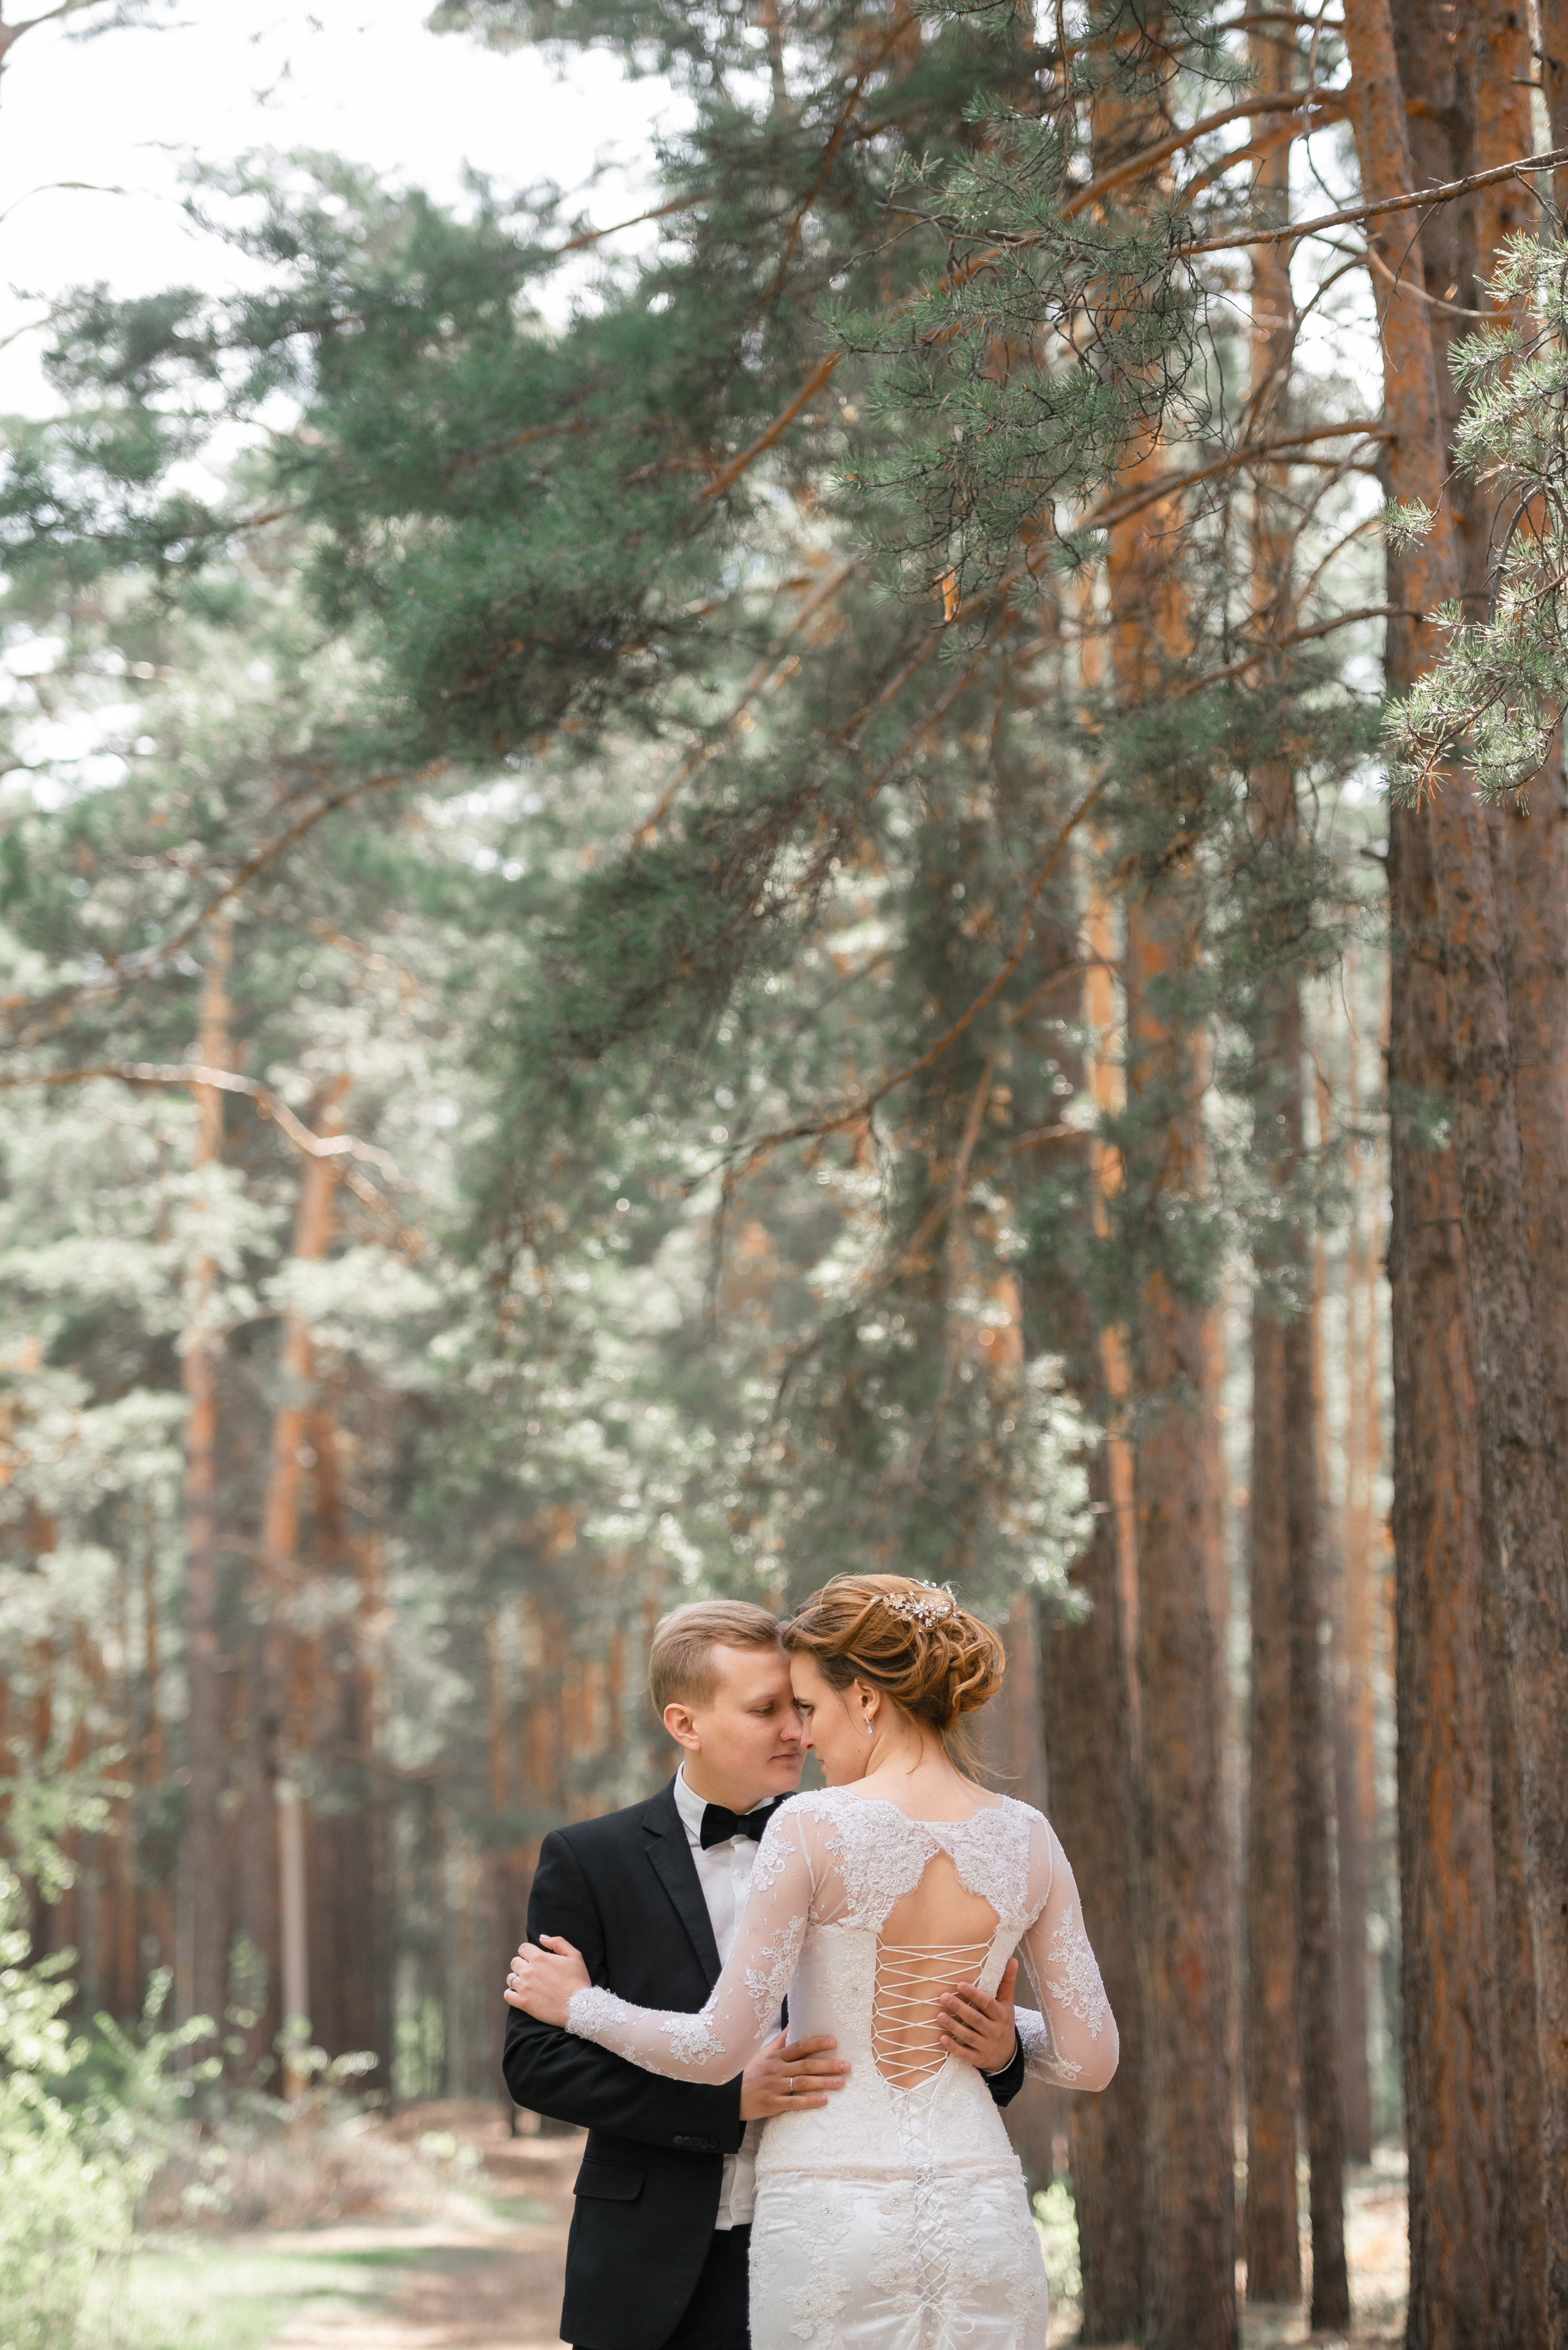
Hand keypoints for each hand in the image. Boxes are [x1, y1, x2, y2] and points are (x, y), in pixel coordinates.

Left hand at [504, 1934, 590, 2026]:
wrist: (579, 2007)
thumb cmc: (578, 1981)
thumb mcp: (574, 1956)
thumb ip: (558, 1942)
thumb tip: (541, 1938)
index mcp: (539, 1957)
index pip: (523, 1948)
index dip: (529, 1952)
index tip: (535, 1959)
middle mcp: (529, 1971)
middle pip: (514, 1962)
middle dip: (522, 1964)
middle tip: (533, 1972)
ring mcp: (524, 1988)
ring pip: (510, 1978)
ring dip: (517, 1979)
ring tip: (528, 1984)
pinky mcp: (523, 2003)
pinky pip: (507, 1995)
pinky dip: (511, 1994)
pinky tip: (520, 1994)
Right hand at [740, 2030, 849, 2118]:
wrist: (731, 2097)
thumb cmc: (751, 2073)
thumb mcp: (763, 2054)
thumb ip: (780, 2041)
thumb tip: (792, 2025)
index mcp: (776, 2056)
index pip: (799, 2046)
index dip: (817, 2043)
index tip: (834, 2042)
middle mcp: (777, 2069)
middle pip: (805, 2065)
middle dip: (828, 2065)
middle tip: (846, 2066)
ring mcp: (775, 2087)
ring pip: (802, 2083)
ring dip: (823, 2082)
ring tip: (840, 2082)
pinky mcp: (772, 2104)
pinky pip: (793, 2102)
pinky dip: (809, 2101)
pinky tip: (823, 2100)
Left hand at [937, 1955, 1018, 2073]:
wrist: (1006, 2055)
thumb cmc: (1003, 2023)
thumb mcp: (1007, 2004)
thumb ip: (1007, 1982)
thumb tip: (1012, 1959)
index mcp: (1002, 2016)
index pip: (988, 2004)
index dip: (974, 1994)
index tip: (960, 1984)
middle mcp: (995, 2031)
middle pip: (975, 2019)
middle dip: (959, 2007)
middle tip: (943, 1996)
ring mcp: (986, 2047)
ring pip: (968, 2036)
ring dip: (953, 2026)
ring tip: (939, 2016)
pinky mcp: (978, 2059)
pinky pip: (965, 2054)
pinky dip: (953, 2047)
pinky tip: (942, 2038)